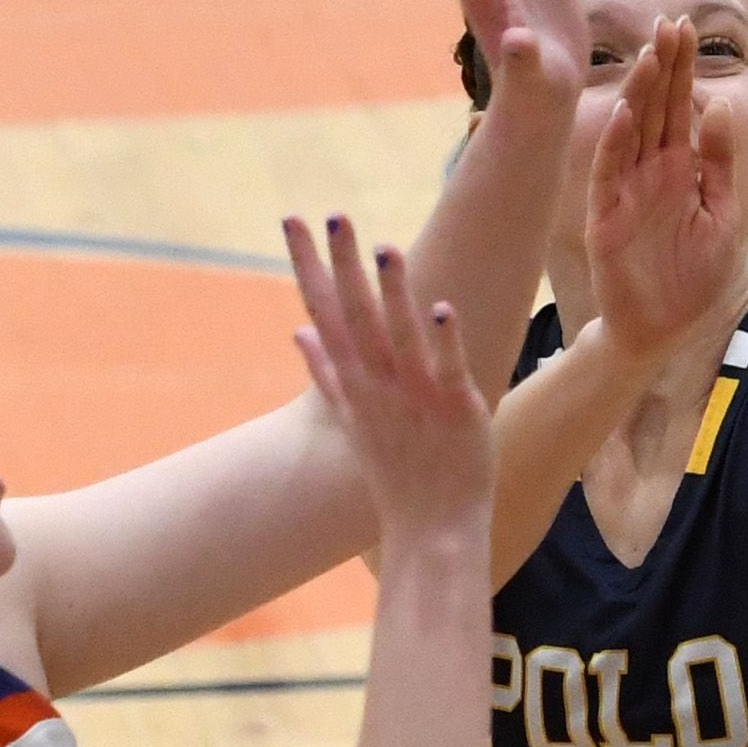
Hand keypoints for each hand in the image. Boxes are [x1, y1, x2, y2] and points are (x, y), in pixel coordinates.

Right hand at [285, 216, 490, 554]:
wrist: (431, 531)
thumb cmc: (396, 472)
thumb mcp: (353, 418)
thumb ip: (326, 372)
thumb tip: (298, 331)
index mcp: (354, 382)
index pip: (322, 311)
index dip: (308, 265)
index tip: (292, 219)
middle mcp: (378, 386)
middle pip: (354, 317)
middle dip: (341, 266)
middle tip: (332, 215)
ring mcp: (415, 399)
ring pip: (399, 338)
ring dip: (392, 295)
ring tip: (385, 249)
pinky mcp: (456, 412)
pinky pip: (447, 372)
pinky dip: (445, 343)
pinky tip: (443, 309)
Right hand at [586, 19, 747, 360]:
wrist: (663, 328)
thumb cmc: (693, 275)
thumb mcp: (723, 215)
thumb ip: (721, 164)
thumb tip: (721, 107)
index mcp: (678, 166)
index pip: (679, 106)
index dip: (681, 68)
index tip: (686, 27)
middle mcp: (648, 170)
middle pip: (654, 108)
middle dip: (662, 67)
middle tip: (669, 24)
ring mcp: (625, 189)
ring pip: (630, 132)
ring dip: (639, 94)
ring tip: (651, 57)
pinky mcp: (606, 216)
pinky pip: (608, 173)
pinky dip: (615, 143)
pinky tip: (624, 113)